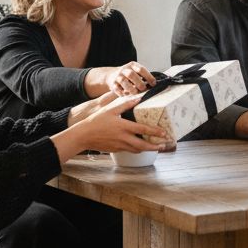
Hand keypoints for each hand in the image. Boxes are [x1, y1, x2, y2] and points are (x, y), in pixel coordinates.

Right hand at [53, 94, 168, 161]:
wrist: (84, 135)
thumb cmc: (96, 121)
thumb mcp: (110, 110)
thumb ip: (125, 104)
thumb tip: (137, 98)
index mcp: (123, 127)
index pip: (143, 130)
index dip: (154, 132)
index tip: (163, 133)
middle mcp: (123, 138)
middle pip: (143, 145)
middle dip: (155, 146)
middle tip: (164, 145)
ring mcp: (120, 146)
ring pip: (137, 150)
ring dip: (147, 149)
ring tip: (156, 147)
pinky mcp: (116, 150)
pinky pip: (129, 150)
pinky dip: (137, 149)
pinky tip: (141, 146)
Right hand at [105, 62, 156, 95]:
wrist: (112, 75)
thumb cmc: (129, 75)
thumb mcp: (136, 71)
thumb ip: (144, 76)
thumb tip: (156, 84)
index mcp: (132, 65)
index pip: (141, 69)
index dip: (148, 76)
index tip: (154, 84)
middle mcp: (124, 69)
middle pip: (131, 74)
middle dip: (139, 83)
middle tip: (144, 89)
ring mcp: (118, 76)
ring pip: (123, 81)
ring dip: (130, 88)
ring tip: (135, 93)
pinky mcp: (113, 84)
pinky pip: (116, 88)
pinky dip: (122, 93)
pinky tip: (126, 95)